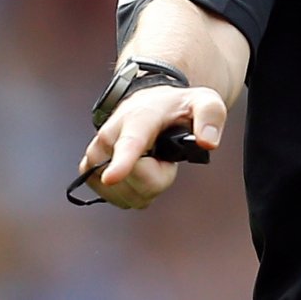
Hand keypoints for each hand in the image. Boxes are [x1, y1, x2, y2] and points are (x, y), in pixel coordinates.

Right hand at [75, 84, 227, 208]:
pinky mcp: (88, 170)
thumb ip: (211, 116)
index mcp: (137, 118)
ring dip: (147, 186)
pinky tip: (137, 172)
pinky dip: (133, 192)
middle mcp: (109, 135)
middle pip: (138, 181)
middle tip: (164, 154)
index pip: (130, 143)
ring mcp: (95, 154)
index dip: (122, 163)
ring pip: (128, 194)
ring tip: (151, 159)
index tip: (111, 178)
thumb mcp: (203, 101)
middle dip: (160, 177)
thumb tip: (208, 143)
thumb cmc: (176, 106)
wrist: (148, 103)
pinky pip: (118, 199)